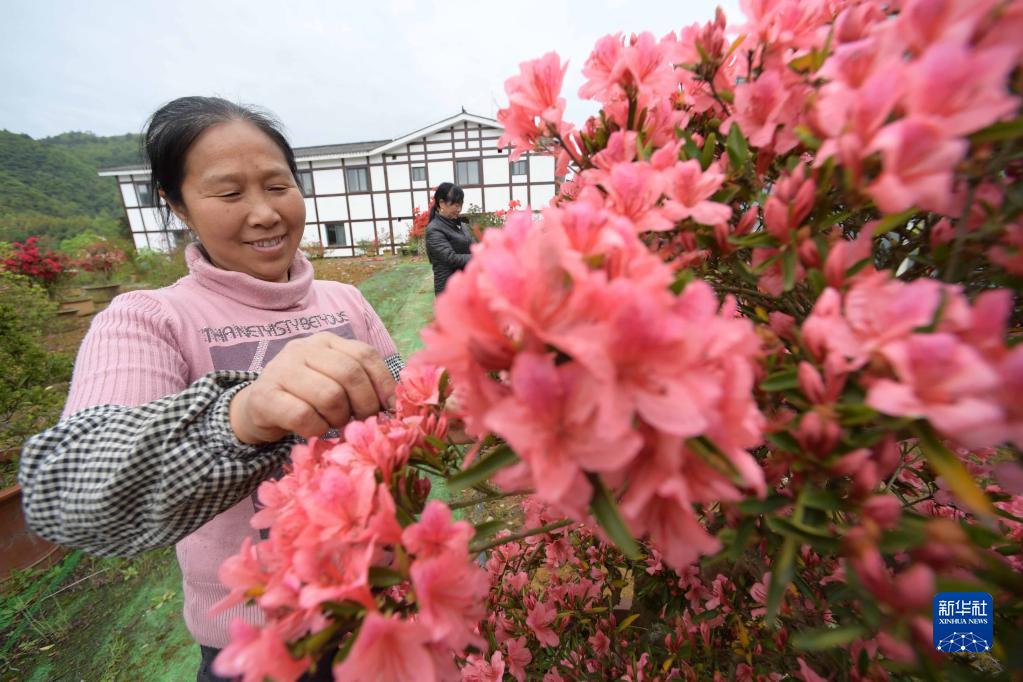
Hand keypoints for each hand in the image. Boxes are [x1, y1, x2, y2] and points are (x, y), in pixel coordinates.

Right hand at [229, 333, 396, 443]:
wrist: (257, 408)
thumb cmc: (306, 397)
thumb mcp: (334, 381)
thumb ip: (361, 382)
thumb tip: (395, 402)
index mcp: (326, 341)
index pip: (365, 354)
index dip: (384, 383)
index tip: (389, 407)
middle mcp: (303, 348)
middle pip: (350, 374)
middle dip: (364, 404)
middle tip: (360, 421)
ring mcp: (281, 369)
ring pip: (329, 396)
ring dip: (338, 419)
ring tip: (333, 423)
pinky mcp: (265, 396)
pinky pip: (304, 416)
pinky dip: (317, 429)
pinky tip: (314, 429)